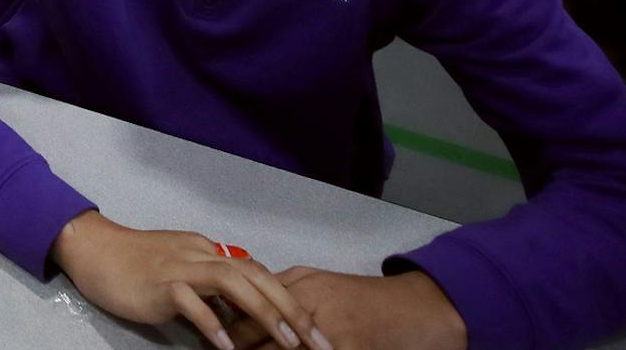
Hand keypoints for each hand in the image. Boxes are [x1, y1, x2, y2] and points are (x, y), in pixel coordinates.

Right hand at [51, 212, 323, 349]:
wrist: (94, 249)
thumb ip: (209, 289)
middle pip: (256, 275)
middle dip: (291, 308)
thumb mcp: (181, 272)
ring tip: (287, 342)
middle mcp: (201, 254)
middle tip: (317, 340)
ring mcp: (180, 267)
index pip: (259, 273)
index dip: (290, 300)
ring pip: (232, 282)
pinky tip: (227, 347)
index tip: (313, 331)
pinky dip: (212, 323)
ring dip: (263, 312)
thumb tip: (240, 314)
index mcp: (209, 252)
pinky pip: (191, 303)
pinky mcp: (160, 283)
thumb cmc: (135, 264)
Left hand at [233, 269, 461, 349]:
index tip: (207, 341)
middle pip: (254, 336)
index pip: (246, 309)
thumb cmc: (366, 299)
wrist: (418, 307)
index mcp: (296, 285)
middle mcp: (305, 304)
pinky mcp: (346, 348)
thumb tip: (245, 305)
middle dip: (234, 348)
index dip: (223, 331)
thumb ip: (285, 291)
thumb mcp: (320, 283)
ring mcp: (325, 330)